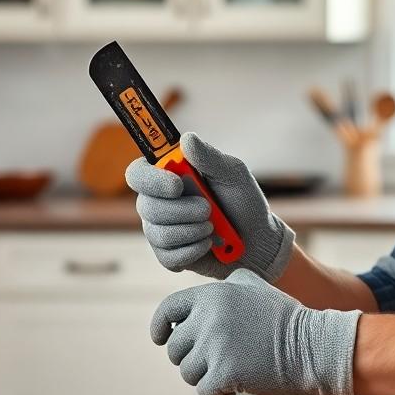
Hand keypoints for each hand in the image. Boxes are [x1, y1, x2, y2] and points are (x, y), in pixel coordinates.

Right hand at [126, 132, 293, 280]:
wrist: (257, 241)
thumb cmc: (243, 202)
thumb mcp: (233, 175)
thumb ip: (209, 158)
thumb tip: (186, 139)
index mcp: (169, 176)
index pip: (138, 173)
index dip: (151, 180)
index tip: (178, 186)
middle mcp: (158, 201)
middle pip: (146, 206)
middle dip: (182, 211)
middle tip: (208, 209)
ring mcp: (160, 229)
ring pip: (157, 233)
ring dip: (192, 231)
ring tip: (213, 228)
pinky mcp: (168, 254)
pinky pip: (166, 256)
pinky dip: (193, 250)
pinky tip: (207, 245)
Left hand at [151, 269, 361, 394]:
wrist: (312, 346)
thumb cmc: (285, 320)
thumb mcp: (254, 286)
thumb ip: (225, 286)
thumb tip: (202, 296)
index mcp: (211, 295)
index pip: (168, 310)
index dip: (160, 328)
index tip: (162, 338)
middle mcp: (208, 317)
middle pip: (175, 348)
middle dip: (193, 358)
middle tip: (220, 359)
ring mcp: (214, 346)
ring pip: (187, 372)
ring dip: (207, 377)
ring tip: (234, 369)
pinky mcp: (223, 373)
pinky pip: (204, 392)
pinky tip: (236, 387)